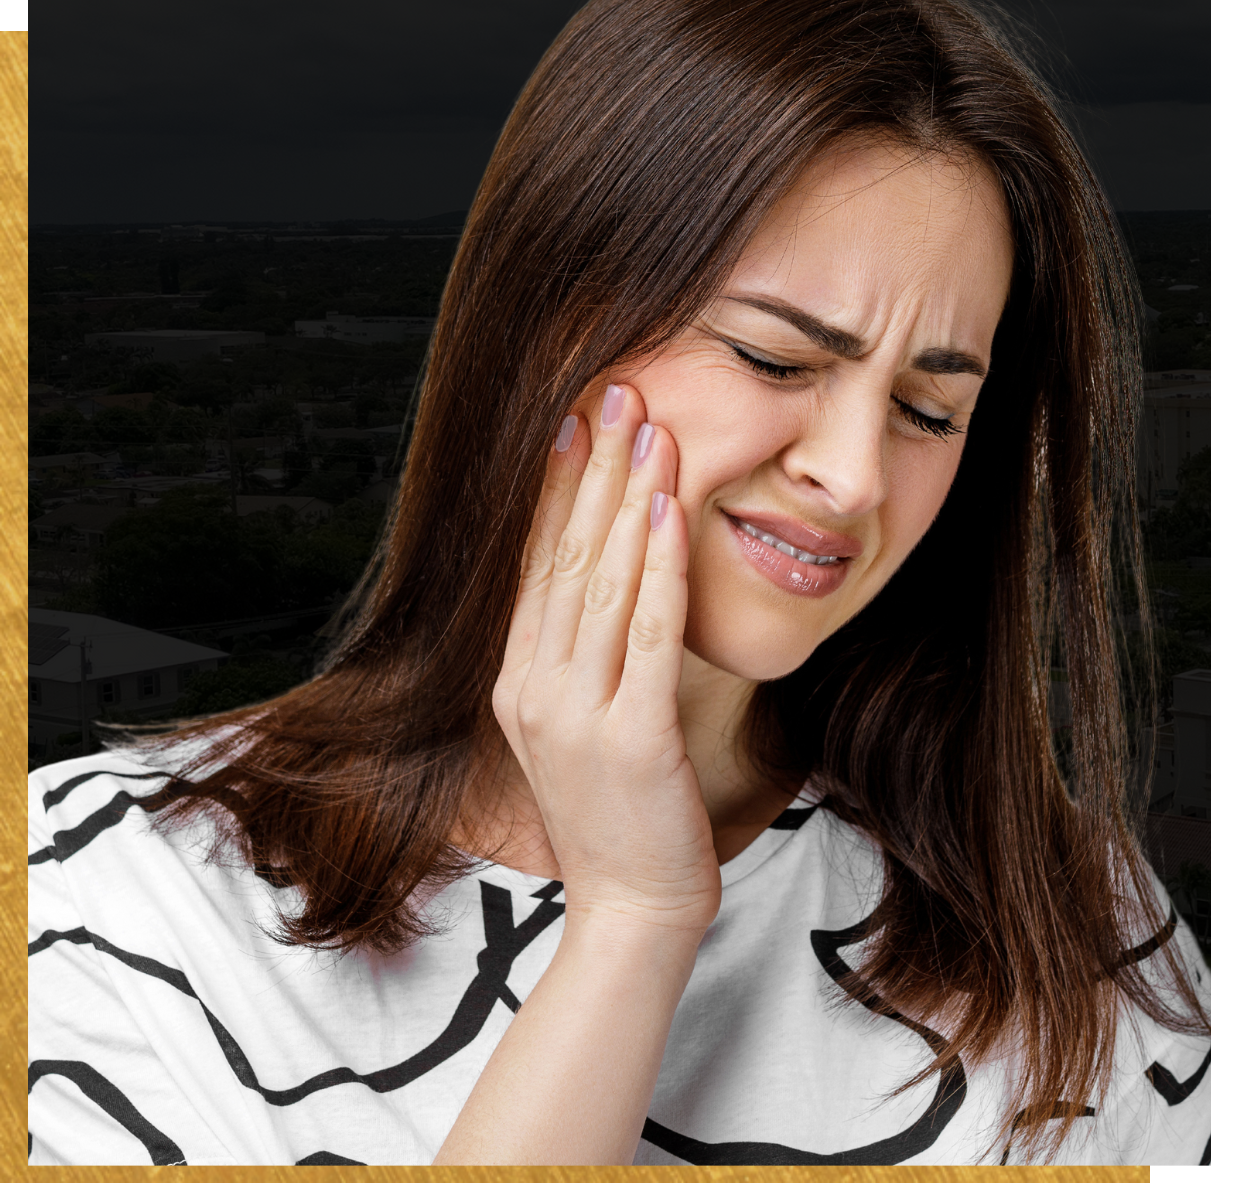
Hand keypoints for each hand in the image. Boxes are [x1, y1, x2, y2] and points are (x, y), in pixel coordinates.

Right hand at [491, 383, 720, 940]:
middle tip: (614, 392)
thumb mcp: (571, 724)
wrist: (631, 906)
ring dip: (627, 499)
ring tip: (648, 428)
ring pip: (603, 584)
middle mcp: (532, 687)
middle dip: (592, 469)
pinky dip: (660, 569)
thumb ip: (569, 654)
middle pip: (563, 557)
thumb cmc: (615, 810)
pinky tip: (671, 513)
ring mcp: (576, 714)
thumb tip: (590, 575)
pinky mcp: (630, 738)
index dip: (554, 487)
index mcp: (515, 679)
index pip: (535, 564)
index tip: (573, 421)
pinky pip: (649, 635)